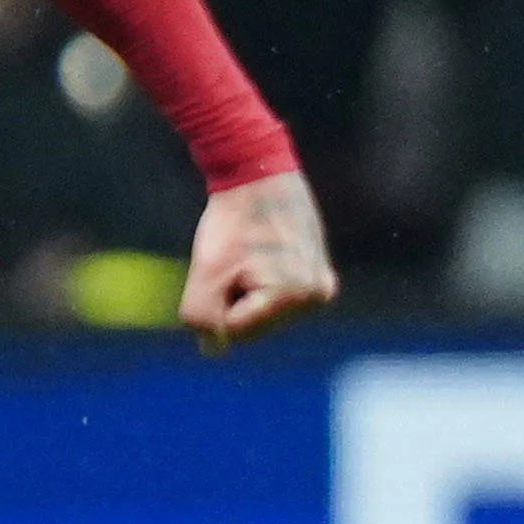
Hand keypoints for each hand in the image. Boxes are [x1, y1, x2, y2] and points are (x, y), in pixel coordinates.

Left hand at [181, 167, 336, 348]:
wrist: (257, 175)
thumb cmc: (231, 222)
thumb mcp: (207, 273)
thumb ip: (202, 319)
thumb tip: (212, 348)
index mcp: (297, 295)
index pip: (235, 329)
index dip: (216, 299)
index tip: (228, 263)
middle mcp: (318, 295)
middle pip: (253, 325)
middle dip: (234, 299)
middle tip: (237, 257)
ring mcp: (321, 286)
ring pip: (262, 313)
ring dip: (245, 292)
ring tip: (249, 254)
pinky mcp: (317, 274)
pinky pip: (273, 296)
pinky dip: (257, 282)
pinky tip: (259, 255)